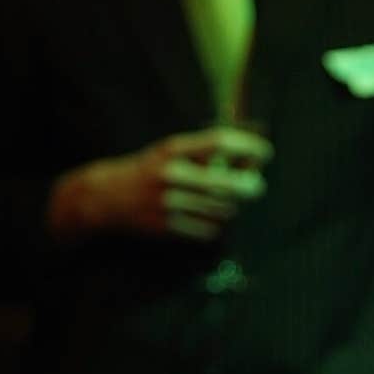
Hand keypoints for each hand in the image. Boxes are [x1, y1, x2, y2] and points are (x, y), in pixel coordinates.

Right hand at [48, 125, 273, 242]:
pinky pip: (209, 230)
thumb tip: (249, 157)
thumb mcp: (171, 152)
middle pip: (228, 183)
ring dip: (231, 206)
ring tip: (225, 201)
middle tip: (258, 185)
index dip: (248, 147)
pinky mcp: (168, 227)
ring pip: (222, 209)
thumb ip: (205, 153)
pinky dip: (216, 225)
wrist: (107, 198)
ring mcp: (170, 203)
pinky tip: (207, 217)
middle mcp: (172, 175)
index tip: (266, 152)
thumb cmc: (149, 171)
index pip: (219, 143)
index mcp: (173, 149)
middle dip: (250, 185)